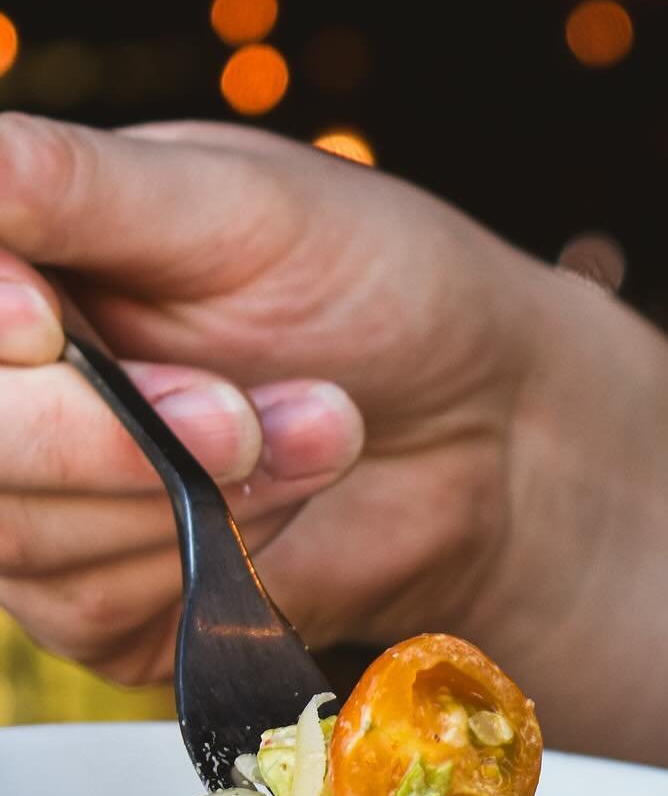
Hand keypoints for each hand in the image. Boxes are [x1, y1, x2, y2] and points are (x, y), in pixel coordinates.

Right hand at [0, 113, 562, 680]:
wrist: (491, 426)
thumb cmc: (377, 285)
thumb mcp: (239, 201)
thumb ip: (77, 186)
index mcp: (15, 265)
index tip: (48, 321)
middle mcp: (9, 391)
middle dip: (99, 436)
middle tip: (239, 407)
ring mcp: (44, 507)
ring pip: (19, 539)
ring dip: (187, 498)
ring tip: (313, 427)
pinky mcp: (109, 608)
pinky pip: (100, 608)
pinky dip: (215, 559)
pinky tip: (293, 499)